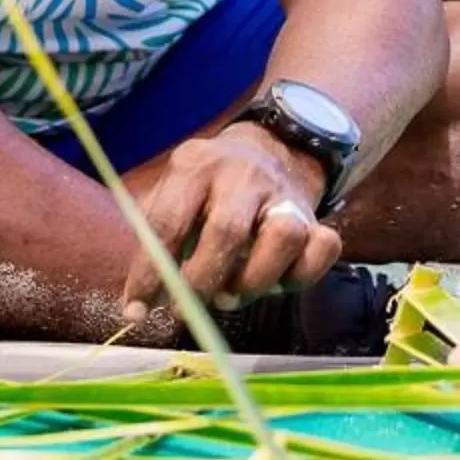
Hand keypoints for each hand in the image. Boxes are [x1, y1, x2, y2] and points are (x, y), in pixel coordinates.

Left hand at [123, 122, 341, 318]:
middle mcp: (242, 176)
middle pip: (226, 231)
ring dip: (255, 280)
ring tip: (231, 295)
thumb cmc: (209, 187)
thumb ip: (156, 241)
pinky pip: (324, 247)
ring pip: (284, 236)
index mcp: (195, 166)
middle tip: (184, 310)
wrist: (271, 148)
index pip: (167, 221)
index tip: (135, 310)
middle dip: (201, 281)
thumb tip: (138, 304)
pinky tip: (278, 282)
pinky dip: (304, 274)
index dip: (149, 272)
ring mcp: (283, 195)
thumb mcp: (175, 193)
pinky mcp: (315, 216)